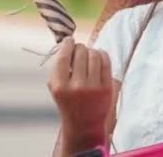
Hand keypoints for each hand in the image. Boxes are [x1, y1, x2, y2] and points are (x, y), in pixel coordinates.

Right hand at [48, 37, 112, 153]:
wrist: (84, 124)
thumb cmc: (67, 100)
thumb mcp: (56, 87)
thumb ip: (58, 66)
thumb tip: (69, 42)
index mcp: (60, 87)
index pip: (64, 57)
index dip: (67, 44)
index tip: (69, 40)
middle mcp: (77, 87)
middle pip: (80, 52)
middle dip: (79, 47)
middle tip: (79, 50)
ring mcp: (93, 88)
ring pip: (94, 54)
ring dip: (91, 50)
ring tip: (88, 55)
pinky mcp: (107, 88)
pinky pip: (106, 61)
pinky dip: (102, 54)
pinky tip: (98, 56)